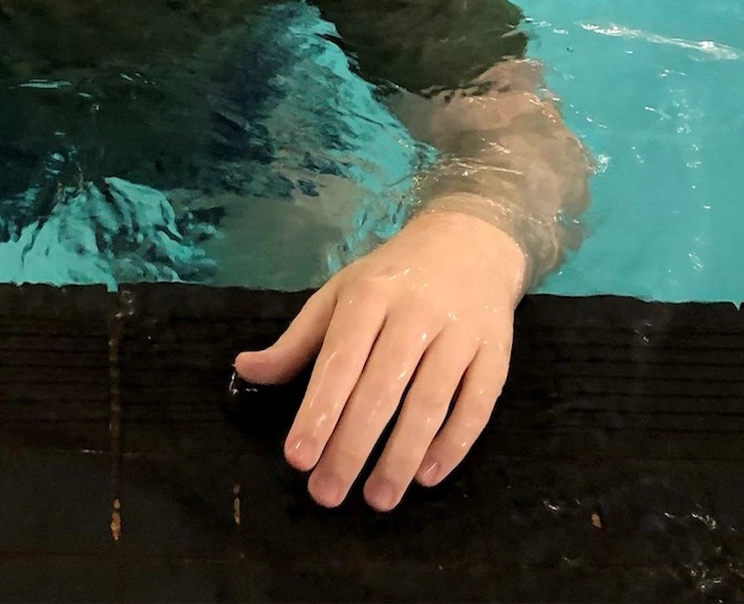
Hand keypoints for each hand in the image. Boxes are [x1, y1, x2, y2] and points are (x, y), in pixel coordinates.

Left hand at [234, 206, 525, 509]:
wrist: (470, 244)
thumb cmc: (391, 278)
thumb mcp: (339, 295)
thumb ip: (297, 341)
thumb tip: (246, 370)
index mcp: (369, 296)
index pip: (340, 361)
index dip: (319, 411)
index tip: (297, 458)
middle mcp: (415, 313)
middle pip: (381, 389)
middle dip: (352, 447)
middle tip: (327, 494)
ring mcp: (460, 333)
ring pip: (430, 401)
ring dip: (402, 456)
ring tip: (378, 498)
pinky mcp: (497, 352)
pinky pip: (477, 404)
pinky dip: (454, 443)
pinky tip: (428, 475)